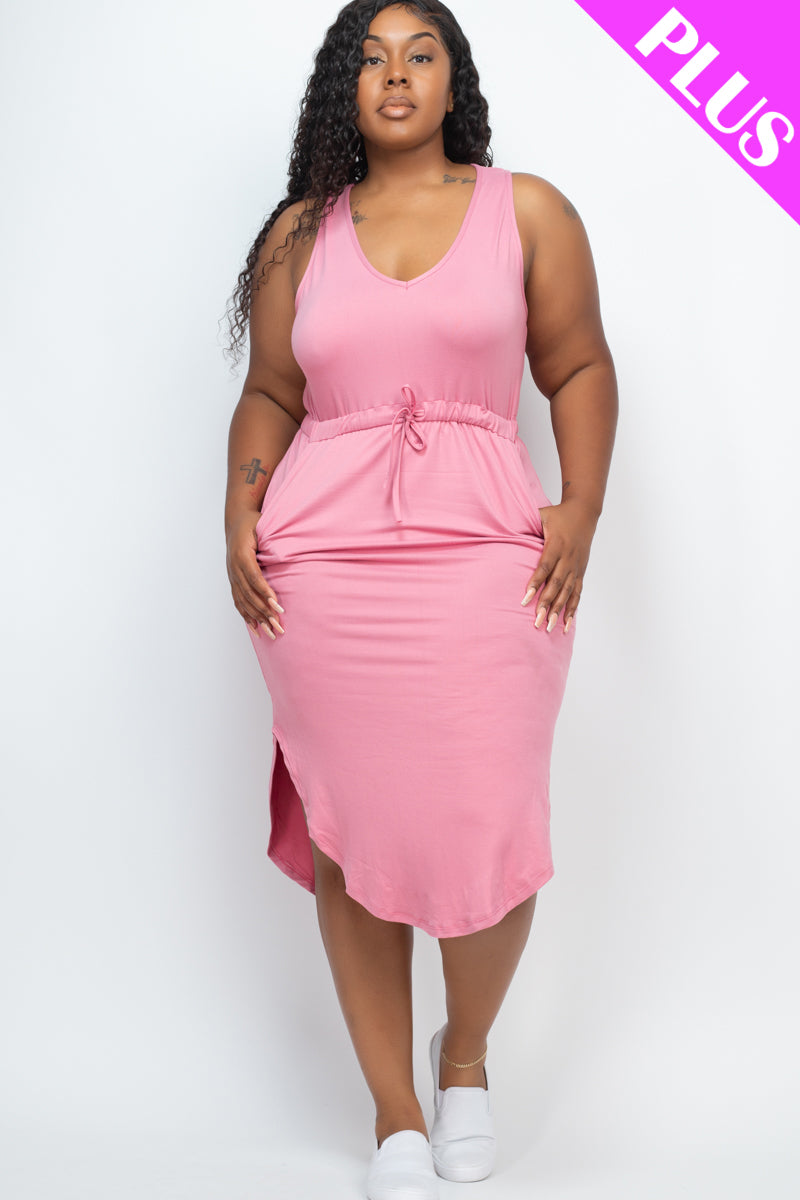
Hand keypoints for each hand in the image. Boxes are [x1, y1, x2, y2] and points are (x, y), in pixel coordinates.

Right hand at [225, 511, 284, 639]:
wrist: (236, 521)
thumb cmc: (253, 523)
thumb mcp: (262, 526)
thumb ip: (271, 540)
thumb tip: (286, 552)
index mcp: (241, 555)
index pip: (255, 578)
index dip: (266, 593)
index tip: (278, 606)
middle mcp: (234, 568)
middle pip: (249, 594)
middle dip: (264, 612)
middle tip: (278, 627)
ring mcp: (232, 576)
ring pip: (243, 602)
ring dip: (257, 618)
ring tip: (270, 633)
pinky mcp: (233, 581)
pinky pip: (238, 602)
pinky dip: (246, 616)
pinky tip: (255, 628)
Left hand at [521, 498, 597, 633]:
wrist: (585, 512)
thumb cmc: (558, 514)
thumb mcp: (542, 514)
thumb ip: (526, 522)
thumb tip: (504, 526)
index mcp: (557, 544)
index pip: (545, 567)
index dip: (535, 583)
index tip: (525, 599)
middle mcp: (568, 558)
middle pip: (556, 584)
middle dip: (546, 604)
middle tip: (536, 621)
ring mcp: (576, 566)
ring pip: (567, 592)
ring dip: (558, 611)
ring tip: (549, 627)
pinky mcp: (581, 571)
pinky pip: (577, 593)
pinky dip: (572, 609)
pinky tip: (567, 624)